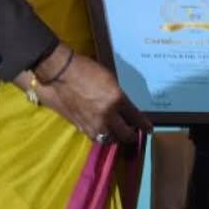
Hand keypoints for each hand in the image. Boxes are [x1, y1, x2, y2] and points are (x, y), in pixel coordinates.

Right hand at [34, 46, 151, 143]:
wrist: (60, 73)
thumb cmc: (85, 70)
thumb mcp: (109, 80)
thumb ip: (118, 97)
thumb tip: (124, 109)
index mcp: (116, 99)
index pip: (135, 117)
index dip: (144, 125)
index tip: (149, 129)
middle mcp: (107, 115)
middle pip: (124, 134)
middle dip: (131, 135)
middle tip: (133, 133)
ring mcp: (93, 123)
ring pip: (110, 139)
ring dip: (115, 136)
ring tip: (118, 132)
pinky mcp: (80, 127)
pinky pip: (95, 136)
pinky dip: (101, 135)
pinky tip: (102, 129)